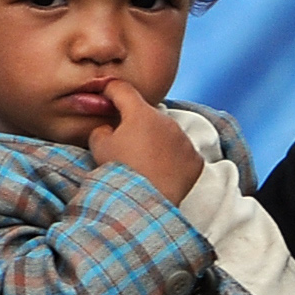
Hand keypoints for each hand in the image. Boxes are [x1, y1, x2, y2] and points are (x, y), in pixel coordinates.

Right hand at [85, 81, 204, 204]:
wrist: (145, 206)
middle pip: (147, 114)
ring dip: (155, 141)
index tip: (105, 92)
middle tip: (124, 143)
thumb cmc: (120, 174)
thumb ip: (101, 129)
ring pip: (166, 133)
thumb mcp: (99, 148)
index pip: (122, 89)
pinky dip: (171, 159)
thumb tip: (109, 128)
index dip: (110, 89)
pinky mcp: (195, 160)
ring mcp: (184, 140)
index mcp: (141, 114)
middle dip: (135, 123)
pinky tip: (160, 173)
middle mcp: (167, 121)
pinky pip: (181, 153)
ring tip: (143, 164)